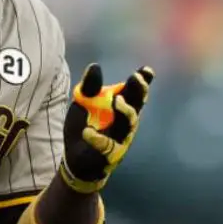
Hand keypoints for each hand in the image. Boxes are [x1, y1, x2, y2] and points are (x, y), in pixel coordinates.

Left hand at [60, 63, 154, 192]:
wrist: (75, 157)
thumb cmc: (84, 125)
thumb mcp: (83, 103)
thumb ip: (90, 87)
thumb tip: (95, 66)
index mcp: (120, 107)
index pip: (134, 92)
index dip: (142, 81)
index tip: (146, 70)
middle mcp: (125, 122)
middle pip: (137, 105)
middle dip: (139, 92)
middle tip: (136, 79)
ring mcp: (121, 138)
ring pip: (128, 124)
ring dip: (125, 112)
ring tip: (116, 100)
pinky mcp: (110, 154)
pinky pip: (108, 146)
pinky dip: (98, 139)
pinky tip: (87, 132)